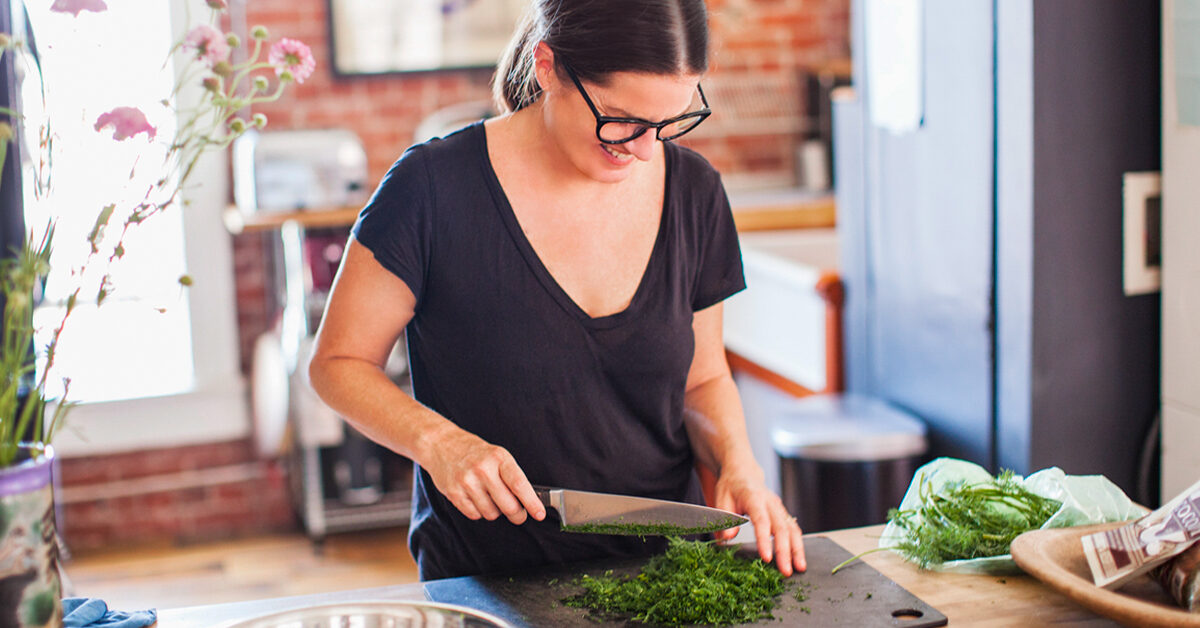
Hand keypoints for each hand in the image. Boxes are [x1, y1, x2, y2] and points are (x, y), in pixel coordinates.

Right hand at [423, 428, 545, 524]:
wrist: (441, 444)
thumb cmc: (474, 452)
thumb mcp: (497, 455)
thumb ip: (511, 475)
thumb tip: (528, 500)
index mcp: (498, 458)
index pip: (519, 484)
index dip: (531, 502)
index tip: (539, 513)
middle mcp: (483, 469)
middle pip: (508, 505)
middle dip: (517, 514)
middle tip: (518, 514)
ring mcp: (467, 482)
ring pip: (491, 513)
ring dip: (495, 511)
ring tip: (490, 498)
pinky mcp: (454, 493)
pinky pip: (474, 515)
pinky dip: (478, 511)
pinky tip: (476, 498)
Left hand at [712, 468, 805, 575]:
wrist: (743, 473)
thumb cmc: (730, 487)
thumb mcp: (720, 499)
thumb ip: (725, 519)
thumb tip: (728, 538)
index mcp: (753, 497)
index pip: (761, 520)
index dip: (765, 539)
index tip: (767, 557)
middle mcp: (770, 502)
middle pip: (781, 527)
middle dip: (786, 551)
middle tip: (786, 571)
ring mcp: (778, 507)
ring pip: (792, 528)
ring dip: (797, 549)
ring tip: (800, 568)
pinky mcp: (782, 513)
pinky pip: (793, 528)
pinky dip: (798, 544)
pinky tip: (799, 558)